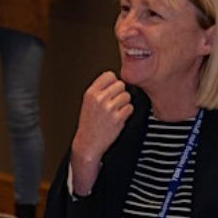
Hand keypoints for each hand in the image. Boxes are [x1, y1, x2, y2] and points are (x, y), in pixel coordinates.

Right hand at [70, 72, 132, 193]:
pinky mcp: (117, 118)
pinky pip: (130, 108)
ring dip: (124, 103)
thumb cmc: (89, 123)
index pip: (109, 75)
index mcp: (91, 93)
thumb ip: (99, 90)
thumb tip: (115, 79)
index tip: (111, 89)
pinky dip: (127, 113)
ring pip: (127, 96)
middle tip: (114, 102)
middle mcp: (99, 99)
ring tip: (115, 111)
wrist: (88, 142)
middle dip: (120, 93)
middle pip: (121, 85)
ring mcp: (108, 108)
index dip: (113, 82)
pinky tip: (118, 118)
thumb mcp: (88, 102)